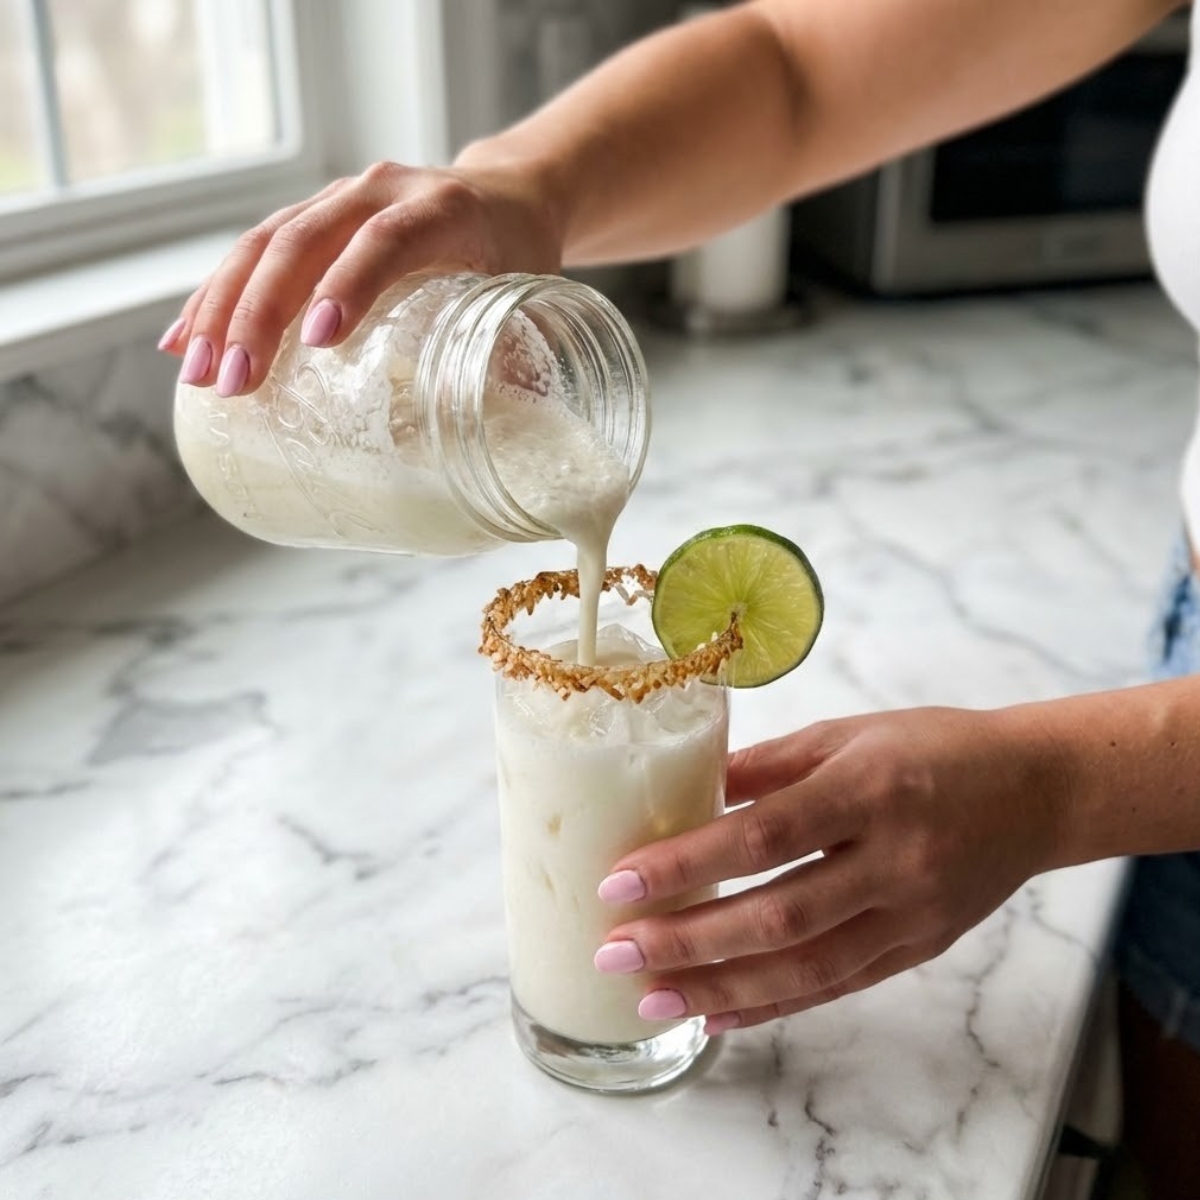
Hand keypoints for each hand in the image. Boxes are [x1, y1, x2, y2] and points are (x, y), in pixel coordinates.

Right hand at [157, 160, 562, 396]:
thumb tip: (500, 448)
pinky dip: (218, 295)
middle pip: (305, 239)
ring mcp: (340, 199)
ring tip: (198, 374)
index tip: (318, 341)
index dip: (351, 283)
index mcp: (444, 209)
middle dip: (260, 312)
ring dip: (224, 308)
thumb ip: (515, 362)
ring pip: (266, 241)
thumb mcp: (531, 302)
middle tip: (235, 382)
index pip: (387, 239)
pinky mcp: (314, 217)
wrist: (507, 196)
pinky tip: (185, 340)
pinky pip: (254, 250)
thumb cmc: (520, 258)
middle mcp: (382, 191)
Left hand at [594, 706, 1065, 1033]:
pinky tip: (717, 1014)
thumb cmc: (934, 748)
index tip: (620, 883)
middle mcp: (891, 860)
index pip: (763, 837)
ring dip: (719, 989)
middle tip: (614, 953)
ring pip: (804, 969)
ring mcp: (909, 915)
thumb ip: (769, 765)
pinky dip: (773, 1005)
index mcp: (868, 789)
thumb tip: (689, 789)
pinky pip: (837, 988)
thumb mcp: (847, 734)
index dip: (688, 865)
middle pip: (777, 917)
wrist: (1034, 791)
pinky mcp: (918, 950)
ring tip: (650, 999)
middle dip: (687, 941)